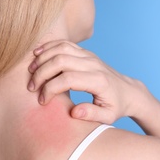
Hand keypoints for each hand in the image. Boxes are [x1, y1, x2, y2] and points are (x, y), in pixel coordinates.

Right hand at [27, 40, 149, 123]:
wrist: (129, 91)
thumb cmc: (116, 106)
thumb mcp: (108, 116)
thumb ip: (92, 115)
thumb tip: (74, 112)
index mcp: (98, 81)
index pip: (68, 79)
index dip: (50, 89)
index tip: (42, 101)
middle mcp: (93, 64)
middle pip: (61, 61)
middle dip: (41, 73)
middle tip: (31, 87)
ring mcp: (89, 56)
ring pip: (61, 48)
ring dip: (43, 58)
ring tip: (30, 70)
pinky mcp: (86, 52)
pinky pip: (65, 43)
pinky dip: (49, 47)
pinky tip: (37, 54)